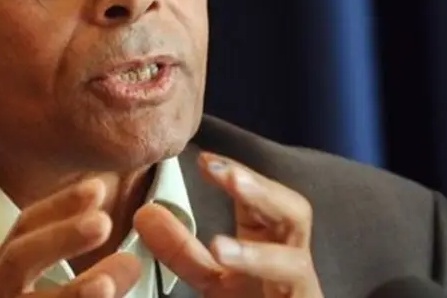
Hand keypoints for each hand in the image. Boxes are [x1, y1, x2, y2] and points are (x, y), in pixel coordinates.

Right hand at [0, 179, 140, 297]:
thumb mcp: (43, 293)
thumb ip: (73, 273)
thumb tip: (131, 255)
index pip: (23, 231)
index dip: (58, 207)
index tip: (98, 188)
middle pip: (17, 260)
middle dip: (60, 239)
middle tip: (105, 223)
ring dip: (71, 294)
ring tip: (110, 282)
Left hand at [134, 153, 323, 297]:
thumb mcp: (209, 276)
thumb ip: (181, 249)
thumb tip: (146, 213)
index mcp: (271, 237)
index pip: (260, 195)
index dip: (237, 174)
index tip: (204, 161)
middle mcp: (292, 256)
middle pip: (295, 214)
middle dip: (262, 194)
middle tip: (229, 177)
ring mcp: (300, 287)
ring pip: (295, 265)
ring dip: (256, 256)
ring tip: (219, 249)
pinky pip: (295, 294)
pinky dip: (264, 276)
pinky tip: (231, 270)